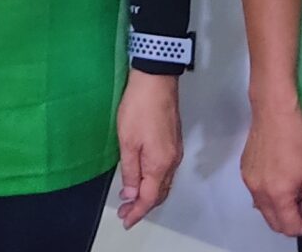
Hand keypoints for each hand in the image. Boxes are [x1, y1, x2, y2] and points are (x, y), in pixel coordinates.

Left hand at [116, 71, 183, 227]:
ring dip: (149, 195)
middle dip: (143, 206)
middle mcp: (172, 161)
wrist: (156, 80)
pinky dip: (154, 182)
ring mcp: (175, 151)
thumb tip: (131, 194)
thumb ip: (130, 171)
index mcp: (160, 164)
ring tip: (132, 201)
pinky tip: (143, 179)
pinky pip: (165, 171)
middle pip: (159, 193)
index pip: (149, 198)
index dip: (137, 212)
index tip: (126, 220)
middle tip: (126, 213)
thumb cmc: (139, 107)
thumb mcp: (127, 142)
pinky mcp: (173, 142)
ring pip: (164, 183)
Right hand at [242, 101, 301, 240]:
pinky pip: (257, 194)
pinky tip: (280, 175)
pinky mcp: (244, 171)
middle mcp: (258, 192)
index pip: (289, 228)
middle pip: (274, 223)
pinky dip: (269, 195)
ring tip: (294, 186)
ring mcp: (248, 182)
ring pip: (264, 210)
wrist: (274, 111)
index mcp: (277, 195)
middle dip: (292, 219)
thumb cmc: (300, 140)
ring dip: (280, 208)